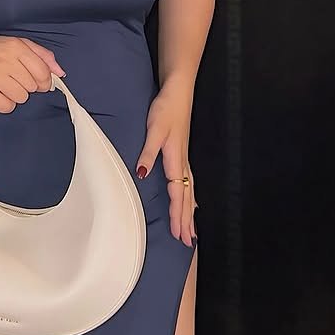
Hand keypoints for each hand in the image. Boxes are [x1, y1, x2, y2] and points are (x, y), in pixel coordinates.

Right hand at [0, 35, 64, 114]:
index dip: (44, 82)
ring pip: (21, 98)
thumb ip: (41, 55)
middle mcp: (5, 59)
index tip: (37, 83)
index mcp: (16, 46)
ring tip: (4, 86)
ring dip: (15, 96)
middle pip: (32, 87)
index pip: (43, 72)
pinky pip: (6, 106)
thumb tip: (60, 73)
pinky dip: (4, 104)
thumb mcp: (15, 44)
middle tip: (13, 80)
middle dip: (27, 87)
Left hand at [136, 84, 196, 246]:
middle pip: (187, 197)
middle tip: (188, 242)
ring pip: (189, 191)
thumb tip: (142, 175)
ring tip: (192, 231)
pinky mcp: (182, 153)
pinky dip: (190, 197)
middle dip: (187, 220)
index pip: (177, 193)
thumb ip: (148, 153)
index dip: (178, 215)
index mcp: (176, 159)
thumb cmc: (166, 109)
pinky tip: (192, 203)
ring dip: (190, 212)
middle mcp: (182, 162)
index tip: (178, 234)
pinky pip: (189, 182)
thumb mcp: (154, 130)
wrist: (178, 92)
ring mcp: (184, 158)